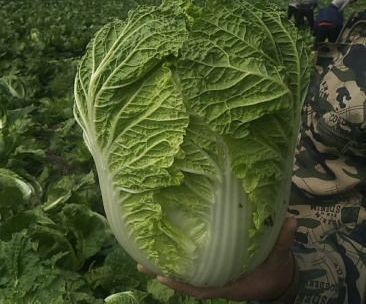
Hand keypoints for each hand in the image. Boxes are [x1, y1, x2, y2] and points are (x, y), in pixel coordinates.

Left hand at [138, 217, 297, 301]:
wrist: (280, 278)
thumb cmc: (277, 269)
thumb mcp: (280, 254)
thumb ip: (283, 238)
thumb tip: (291, 219)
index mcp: (229, 282)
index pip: (201, 288)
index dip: (182, 284)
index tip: (162, 276)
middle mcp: (218, 279)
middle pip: (187, 281)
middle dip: (164, 274)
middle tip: (140, 265)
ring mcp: (215, 272)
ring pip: (188, 273)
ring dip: (166, 267)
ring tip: (143, 258)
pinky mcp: (217, 266)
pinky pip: (196, 266)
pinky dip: (181, 262)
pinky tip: (167, 252)